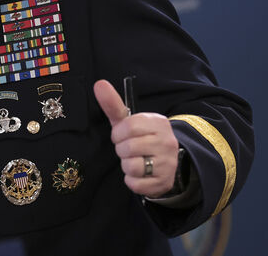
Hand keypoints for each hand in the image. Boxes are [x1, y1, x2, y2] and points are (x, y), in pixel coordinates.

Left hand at [93, 79, 178, 197]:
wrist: (166, 162)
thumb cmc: (141, 138)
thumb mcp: (128, 121)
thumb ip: (113, 104)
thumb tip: (99, 84)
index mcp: (158, 122)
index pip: (129, 126)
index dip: (118, 133)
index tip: (121, 135)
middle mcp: (167, 142)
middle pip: (127, 147)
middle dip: (121, 150)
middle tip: (128, 149)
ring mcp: (168, 163)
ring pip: (131, 166)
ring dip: (126, 165)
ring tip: (134, 160)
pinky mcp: (164, 182)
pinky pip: (135, 183)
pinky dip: (132, 180)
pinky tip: (139, 174)